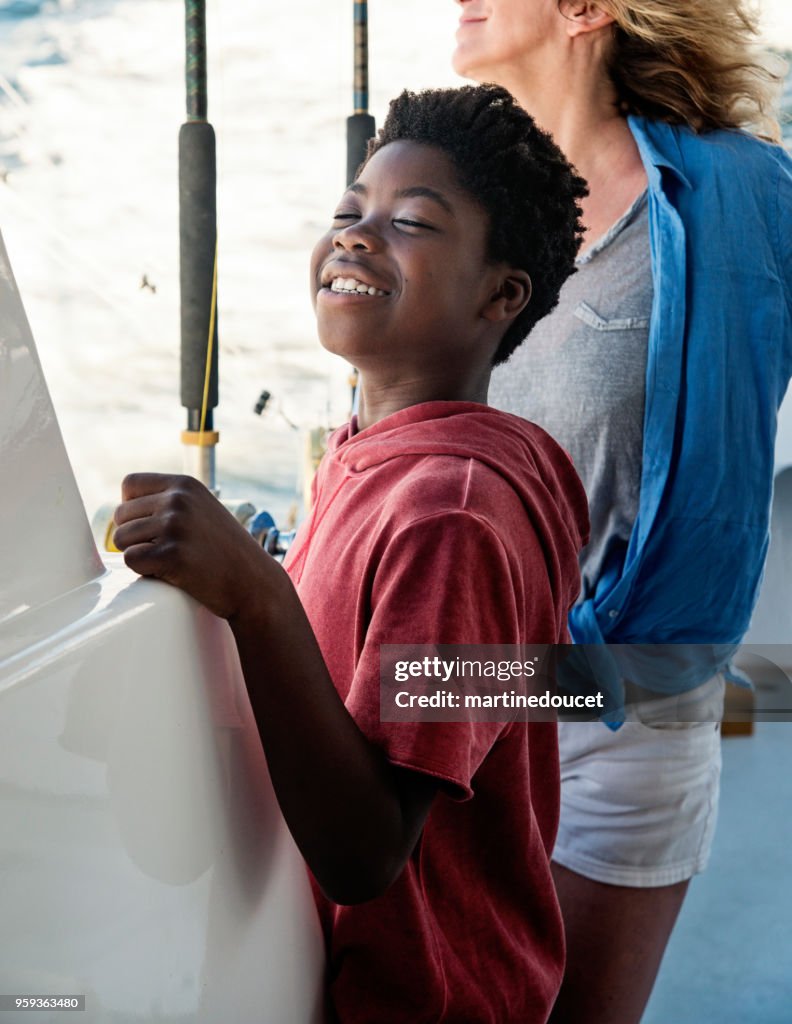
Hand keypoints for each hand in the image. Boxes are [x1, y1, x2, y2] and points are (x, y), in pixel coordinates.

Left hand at [113, 472, 278, 619]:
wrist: (254, 583)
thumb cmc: (225, 551)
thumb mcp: (203, 510)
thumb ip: (171, 502)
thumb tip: (121, 510)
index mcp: (185, 485)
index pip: (130, 484)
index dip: (132, 508)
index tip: (149, 527)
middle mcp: (178, 500)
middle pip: (121, 515)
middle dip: (134, 536)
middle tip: (162, 550)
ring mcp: (174, 526)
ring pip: (121, 539)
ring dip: (138, 554)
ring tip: (168, 561)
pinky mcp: (171, 555)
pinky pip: (131, 561)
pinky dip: (144, 571)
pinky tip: (169, 573)